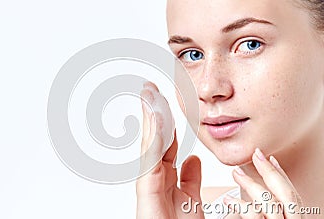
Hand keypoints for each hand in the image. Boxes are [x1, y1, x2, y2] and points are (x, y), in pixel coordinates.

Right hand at [136, 82, 203, 218]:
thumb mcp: (191, 201)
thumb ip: (190, 179)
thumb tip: (192, 158)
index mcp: (166, 180)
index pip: (166, 143)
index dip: (167, 121)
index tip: (165, 99)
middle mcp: (155, 179)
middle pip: (154, 138)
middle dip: (153, 112)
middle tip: (150, 87)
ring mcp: (148, 183)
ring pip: (150, 143)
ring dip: (150, 117)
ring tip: (149, 93)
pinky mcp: (146, 189)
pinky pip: (151, 157)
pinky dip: (153, 136)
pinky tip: (156, 117)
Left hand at [224, 148, 303, 218]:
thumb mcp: (265, 214)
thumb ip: (264, 201)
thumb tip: (258, 174)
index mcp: (292, 218)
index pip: (293, 194)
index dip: (282, 175)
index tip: (271, 158)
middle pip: (287, 194)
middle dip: (270, 171)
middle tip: (256, 154)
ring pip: (270, 202)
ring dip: (250, 183)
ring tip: (236, 173)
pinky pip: (254, 215)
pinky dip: (240, 205)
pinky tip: (228, 200)